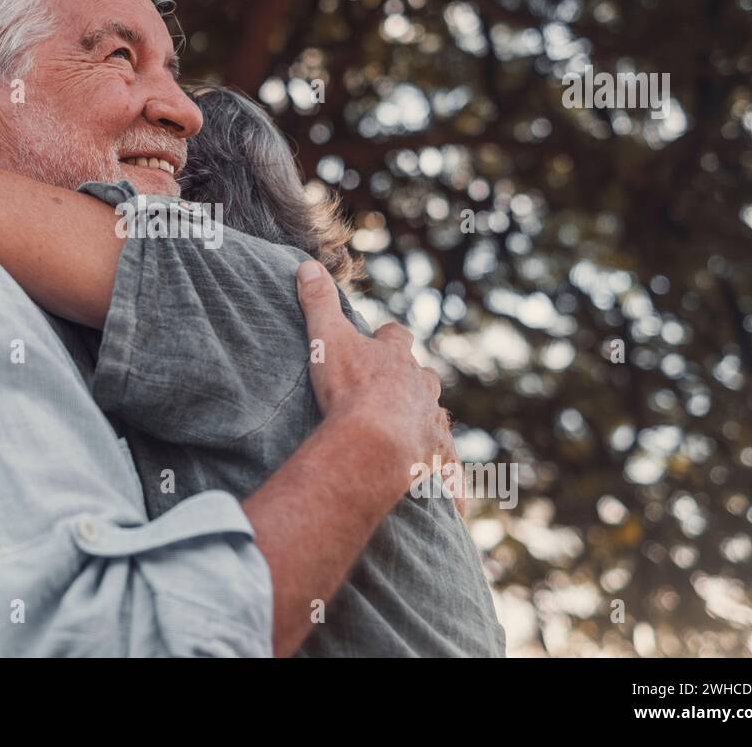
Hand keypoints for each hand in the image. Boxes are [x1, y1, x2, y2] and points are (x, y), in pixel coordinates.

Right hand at [296, 259, 451, 495]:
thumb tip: (307, 264)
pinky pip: (443, 464)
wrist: (373, 442)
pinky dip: (442, 472)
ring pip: (434, 416)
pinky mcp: (433, 456)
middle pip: (422, 376)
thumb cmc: (349, 388)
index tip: (381, 339)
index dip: (388, 338)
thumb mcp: (326, 337)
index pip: (396, 338)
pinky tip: (442, 487)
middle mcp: (420, 386)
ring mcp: (429, 421)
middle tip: (392, 390)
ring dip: (424, 419)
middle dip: (411, 381)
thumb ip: (318, 302)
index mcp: (395, 358)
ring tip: (411, 430)